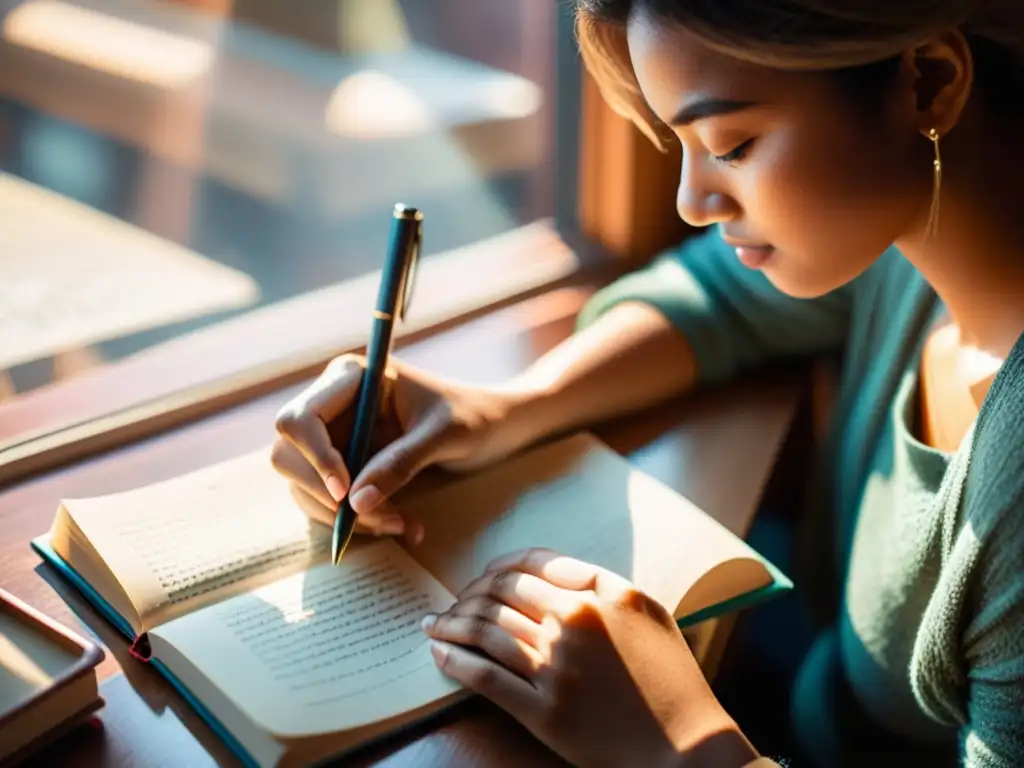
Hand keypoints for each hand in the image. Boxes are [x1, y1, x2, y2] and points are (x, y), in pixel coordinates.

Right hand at [271, 354, 528, 538]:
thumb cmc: (474, 415)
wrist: (496, 425)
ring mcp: (334, 436)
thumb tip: (354, 503)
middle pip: (289, 456)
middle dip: (328, 496)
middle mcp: (331, 404)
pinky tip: (400, 522)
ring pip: (304, 485)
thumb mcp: (444, 436)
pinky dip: (355, 519)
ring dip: (344, 515)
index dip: (314, 459)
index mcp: (350, 378)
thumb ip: (399, 464)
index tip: (345, 493)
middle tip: (381, 520)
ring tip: (400, 524)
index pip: (300, 419)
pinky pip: (327, 499)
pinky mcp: (344, 464)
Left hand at [420, 549, 759, 767]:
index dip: (496, 568)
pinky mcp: (541, 711)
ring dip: (450, 625)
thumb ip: (599, 583)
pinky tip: (440, 655)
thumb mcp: (645, 610)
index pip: (528, 564)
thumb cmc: (670, 676)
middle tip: (452, 604)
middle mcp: (572, 623)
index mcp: (598, 594)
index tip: (482, 577)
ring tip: (434, 626)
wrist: (683, 746)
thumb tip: (549, 572)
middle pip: (498, 594)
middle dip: (467, 595)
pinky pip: (484, 677)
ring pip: (484, 631)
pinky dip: (455, 662)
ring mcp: (554, 668)